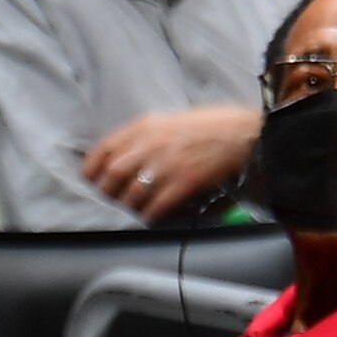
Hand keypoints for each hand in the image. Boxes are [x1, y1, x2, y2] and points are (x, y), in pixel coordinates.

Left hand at [79, 105, 256, 222]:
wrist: (244, 133)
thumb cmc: (207, 127)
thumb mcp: (167, 121)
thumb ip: (141, 137)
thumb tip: (116, 158)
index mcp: (144, 127)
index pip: (103, 150)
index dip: (92, 170)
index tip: (93, 180)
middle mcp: (151, 144)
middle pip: (112, 176)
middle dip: (109, 192)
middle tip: (116, 198)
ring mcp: (168, 164)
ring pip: (131, 195)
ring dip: (131, 206)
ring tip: (139, 207)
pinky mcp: (185, 182)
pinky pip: (156, 207)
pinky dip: (150, 215)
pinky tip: (155, 214)